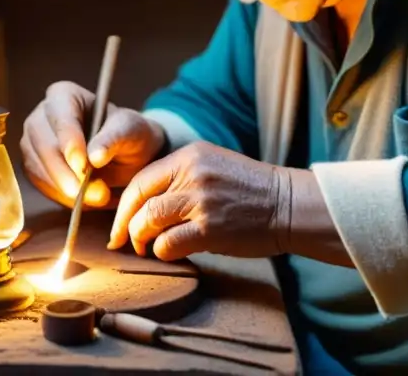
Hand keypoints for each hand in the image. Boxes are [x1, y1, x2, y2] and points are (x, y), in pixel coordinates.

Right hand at [20, 80, 166, 208]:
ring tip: (97, 197)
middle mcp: (41, 115)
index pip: (60, 116)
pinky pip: (40, 184)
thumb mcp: (130, 131)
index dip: (69, 141)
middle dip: (66, 172)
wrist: (126, 153)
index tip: (82, 165)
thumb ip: (114, 139)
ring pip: (37, 167)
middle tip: (94, 192)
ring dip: (65, 188)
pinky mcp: (33, 166)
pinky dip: (61, 196)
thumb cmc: (129, 133)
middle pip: (43, 144)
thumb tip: (94, 157)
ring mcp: (33, 141)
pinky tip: (83, 200)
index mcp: (64, 95)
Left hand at [108, 141, 291, 260]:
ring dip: (142, 241)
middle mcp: (192, 174)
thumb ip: (180, 178)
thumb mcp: (212, 168)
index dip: (124, 206)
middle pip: (139, 202)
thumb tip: (142, 204)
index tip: (120, 223)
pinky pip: (168, 245)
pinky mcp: (209, 228)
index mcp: (190, 155)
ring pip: (147, 223)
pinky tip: (172, 253)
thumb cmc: (250, 191)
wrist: (287, 204)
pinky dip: (163, 253)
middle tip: (126, 242)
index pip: (141, 180)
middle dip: (125, 227)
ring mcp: (200, 201)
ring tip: (149, 248)